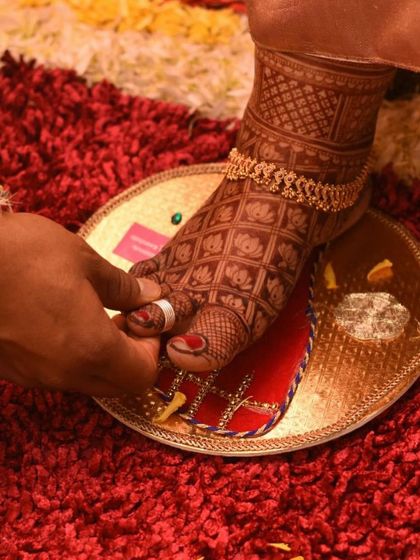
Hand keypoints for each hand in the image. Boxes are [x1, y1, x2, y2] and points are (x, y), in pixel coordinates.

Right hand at [0, 212, 161, 395]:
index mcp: (91, 349)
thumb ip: (123, 287)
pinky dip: (72, 357)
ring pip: (86, 381)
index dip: (153, 349)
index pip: (142, 375)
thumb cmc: (22, 254)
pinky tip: (59, 320)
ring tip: (92, 315)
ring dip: (102, 357)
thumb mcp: (83, 261)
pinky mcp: (11, 369)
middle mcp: (64, 373)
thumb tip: (151, 296)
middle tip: (125, 319)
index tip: (146, 320)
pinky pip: (56, 374)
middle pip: (117, 385)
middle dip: (131, 356)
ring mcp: (33, 375)